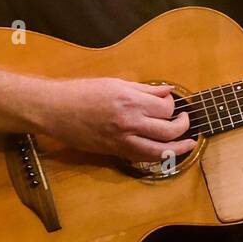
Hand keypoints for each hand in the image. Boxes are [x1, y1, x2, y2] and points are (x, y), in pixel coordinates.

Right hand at [33, 77, 197, 161]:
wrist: (54, 109)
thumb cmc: (81, 92)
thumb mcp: (115, 83)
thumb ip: (144, 89)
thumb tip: (166, 91)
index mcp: (130, 100)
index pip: (166, 107)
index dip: (173, 106)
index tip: (171, 103)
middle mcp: (129, 122)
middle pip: (168, 131)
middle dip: (183, 127)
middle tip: (186, 122)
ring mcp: (122, 140)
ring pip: (160, 151)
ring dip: (179, 149)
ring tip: (188, 143)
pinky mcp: (114, 151)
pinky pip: (143, 158)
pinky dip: (158, 157)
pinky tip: (165, 152)